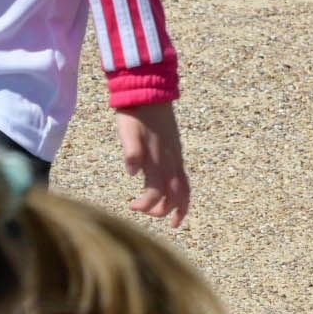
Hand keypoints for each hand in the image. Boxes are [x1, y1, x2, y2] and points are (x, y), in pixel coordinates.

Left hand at [116, 101, 189, 222]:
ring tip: (175, 221)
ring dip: (180, 206)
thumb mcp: (128, 130)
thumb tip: (131, 172)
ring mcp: (176, 156)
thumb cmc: (136, 113)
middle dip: (165, 210)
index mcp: (157, 159)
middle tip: (149, 214)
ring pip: (184, 188)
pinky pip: (184, 177)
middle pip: (175, 195)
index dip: (146, 204)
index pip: (155, 192)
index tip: (132, 207)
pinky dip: (182, 192)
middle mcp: (170, 160)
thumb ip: (131, 151)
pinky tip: (172, 194)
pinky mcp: (176, 151)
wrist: (150, 92)